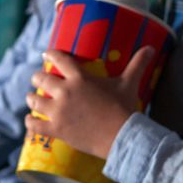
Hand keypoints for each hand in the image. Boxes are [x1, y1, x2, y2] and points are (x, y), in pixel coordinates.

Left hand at [24, 46, 157, 158]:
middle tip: (38, 78)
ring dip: (32, 98)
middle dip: (38, 77)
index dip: (50, 55)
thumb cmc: (124, 107)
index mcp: (79, 78)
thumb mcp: (129, 83)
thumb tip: (152, 47)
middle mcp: (65, 92)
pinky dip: (30, 121)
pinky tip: (30, 119)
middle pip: (41, 79)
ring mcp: (58, 112)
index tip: (46, 54)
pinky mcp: (56, 129)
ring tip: (32, 97)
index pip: (59, 59)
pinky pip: (35, 124)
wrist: (121, 135)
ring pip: (34, 101)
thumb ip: (137, 64)